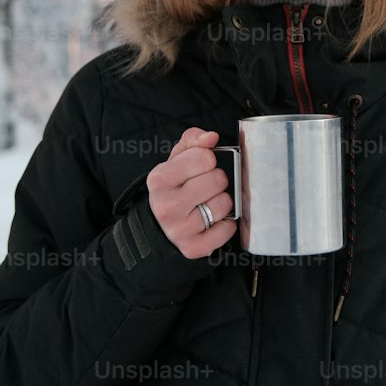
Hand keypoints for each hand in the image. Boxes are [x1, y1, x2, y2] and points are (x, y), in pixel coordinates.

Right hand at [145, 128, 238, 260]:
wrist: (158, 225)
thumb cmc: (173, 187)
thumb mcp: (176, 159)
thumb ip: (194, 140)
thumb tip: (212, 137)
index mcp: (160, 179)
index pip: (204, 157)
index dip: (207, 159)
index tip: (199, 167)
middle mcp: (166, 205)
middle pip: (218, 179)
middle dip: (217, 180)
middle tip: (205, 186)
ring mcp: (179, 230)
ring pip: (224, 204)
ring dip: (222, 201)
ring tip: (207, 203)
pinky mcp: (193, 248)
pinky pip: (227, 229)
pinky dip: (226, 224)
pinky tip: (213, 221)